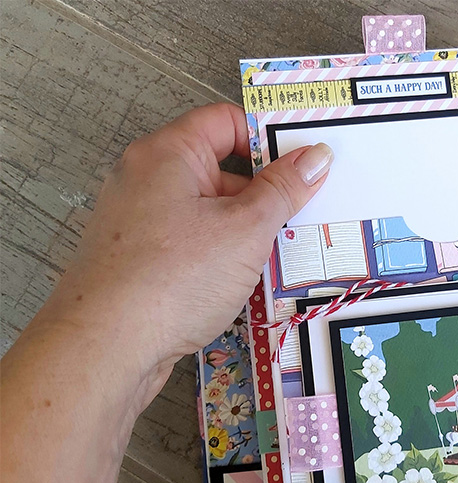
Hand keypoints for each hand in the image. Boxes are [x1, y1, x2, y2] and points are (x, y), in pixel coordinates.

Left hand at [44, 103, 331, 395]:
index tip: (305, 162)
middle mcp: (146, 179)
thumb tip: (315, 157)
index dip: (269, 137)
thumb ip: (283, 190)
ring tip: (281, 253)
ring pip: (208, 210)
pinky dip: (222, 253)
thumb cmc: (172, 279)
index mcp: (167, 154)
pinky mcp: (140, 259)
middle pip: (219, 167)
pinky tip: (245, 280)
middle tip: (304, 212)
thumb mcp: (245, 229)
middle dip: (264, 191)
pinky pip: (192, 241)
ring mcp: (140, 221)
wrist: (105, 349)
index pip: (226, 121)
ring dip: (246, 229)